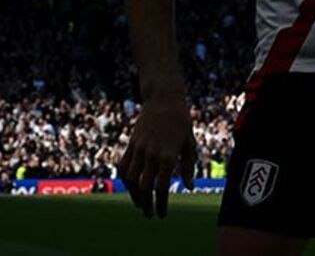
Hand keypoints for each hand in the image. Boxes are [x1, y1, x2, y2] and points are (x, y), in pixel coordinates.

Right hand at [118, 97, 195, 218]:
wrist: (164, 99)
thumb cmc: (182, 121)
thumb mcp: (190, 143)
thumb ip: (188, 166)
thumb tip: (189, 187)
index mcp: (169, 156)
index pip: (162, 187)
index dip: (161, 204)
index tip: (162, 215)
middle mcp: (152, 155)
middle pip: (145, 187)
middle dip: (147, 204)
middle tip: (150, 214)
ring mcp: (139, 149)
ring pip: (131, 180)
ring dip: (134, 195)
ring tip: (140, 204)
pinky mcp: (131, 144)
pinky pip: (123, 166)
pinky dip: (125, 179)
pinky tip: (130, 187)